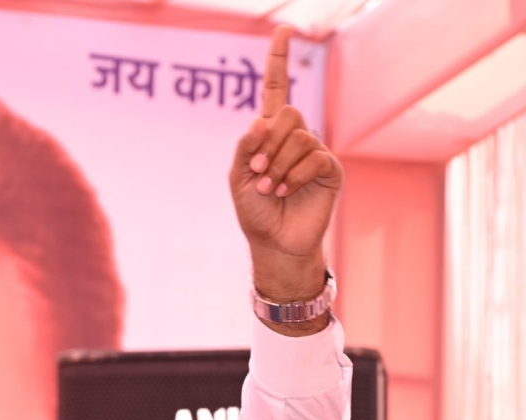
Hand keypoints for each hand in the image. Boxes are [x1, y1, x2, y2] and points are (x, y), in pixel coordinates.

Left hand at [230, 25, 342, 308]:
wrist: (273, 241)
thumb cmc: (253, 210)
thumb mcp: (237, 178)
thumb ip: (245, 147)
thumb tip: (261, 121)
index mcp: (270, 133)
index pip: (276, 89)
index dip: (279, 60)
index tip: (283, 30)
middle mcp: (295, 137)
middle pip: (289, 114)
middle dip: (268, 145)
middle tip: (256, 175)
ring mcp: (315, 152)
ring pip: (300, 138)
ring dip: (277, 167)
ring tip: (269, 189)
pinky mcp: (330, 170)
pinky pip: (314, 158)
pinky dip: (293, 176)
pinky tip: (284, 191)